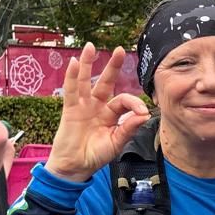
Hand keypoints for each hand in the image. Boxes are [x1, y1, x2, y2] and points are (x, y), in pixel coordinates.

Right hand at [47, 44, 151, 182]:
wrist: (75, 167)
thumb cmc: (96, 156)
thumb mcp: (116, 143)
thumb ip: (128, 128)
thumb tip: (144, 115)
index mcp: (112, 114)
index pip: (124, 101)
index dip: (134, 103)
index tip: (143, 112)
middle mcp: (98, 106)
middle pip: (106, 82)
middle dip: (113, 66)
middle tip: (120, 50)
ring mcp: (83, 106)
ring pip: (86, 81)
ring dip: (89, 64)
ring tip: (91, 46)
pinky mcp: (70, 110)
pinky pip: (71, 91)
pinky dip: (73, 77)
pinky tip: (75, 63)